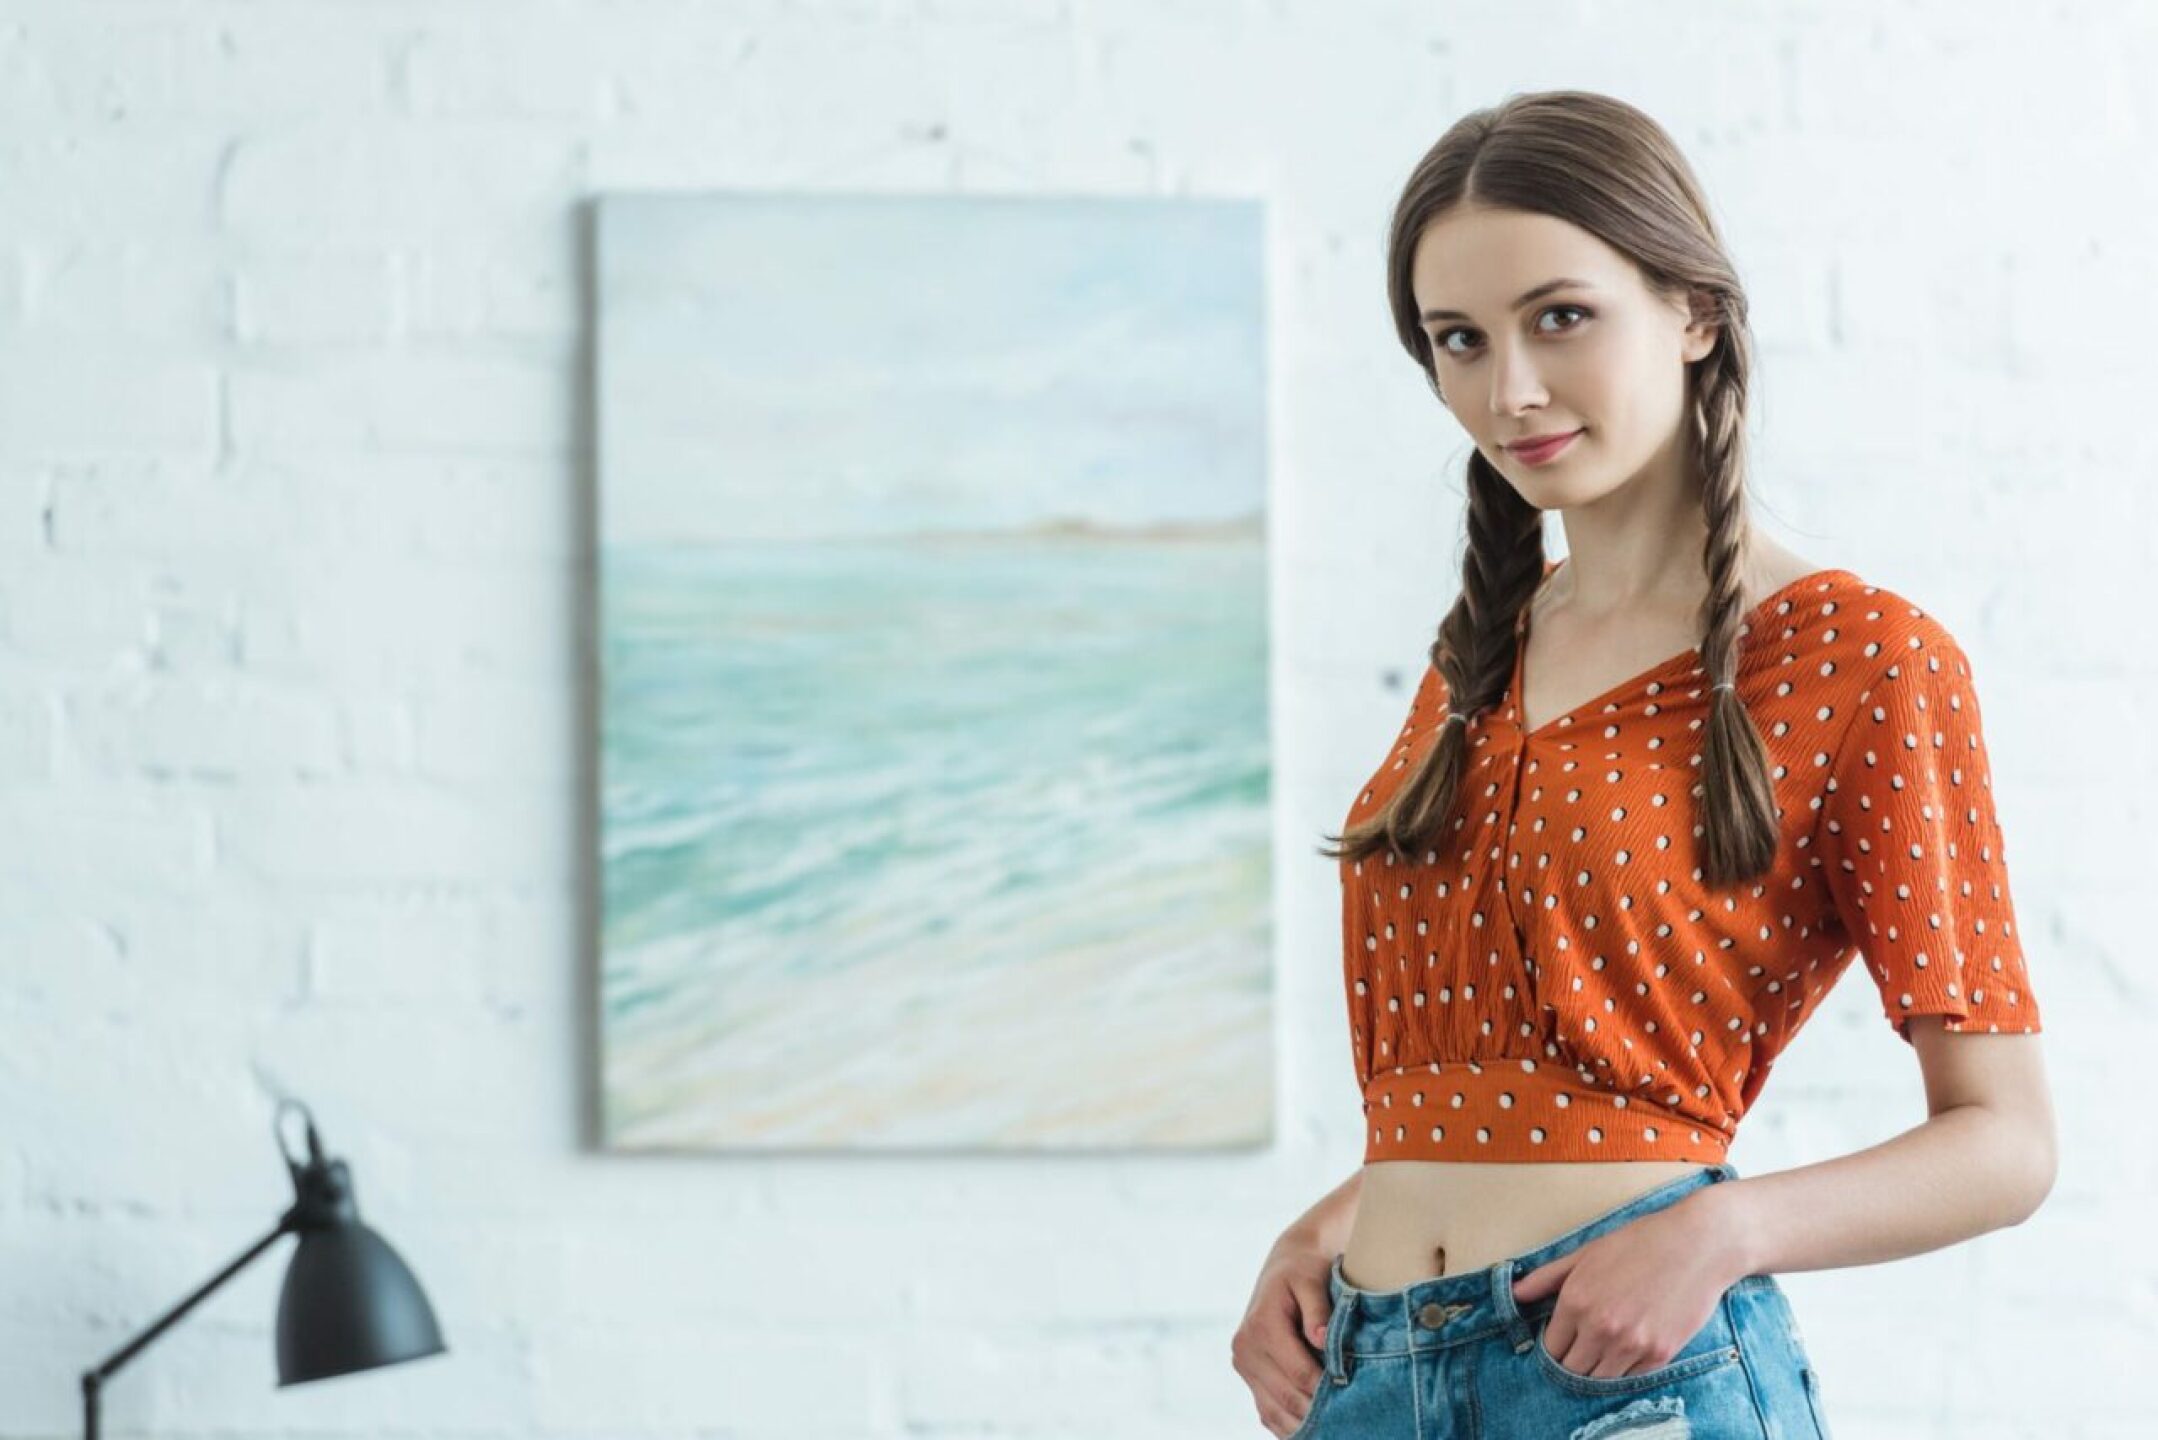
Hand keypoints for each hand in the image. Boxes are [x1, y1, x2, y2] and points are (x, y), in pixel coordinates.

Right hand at [1231, 1229, 1334, 1435]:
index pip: (1298, 1372)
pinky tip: (1316, 1427)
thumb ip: (1317, 1310)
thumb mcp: (1312, 1280)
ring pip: (1274, 1412)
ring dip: (1305, 1424)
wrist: (1285, 1267)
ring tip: (1336, 1426)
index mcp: (1261, 1325)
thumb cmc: (1304, 1272)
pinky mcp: (1249, 1376)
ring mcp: (1244, 1365)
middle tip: (1352, 1418)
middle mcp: (1246, 1348)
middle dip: (1319, 1411)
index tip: (1355, 1396)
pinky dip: (1290, 1426)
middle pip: (1286, 1396)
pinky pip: (1268, 1413)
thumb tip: (1322, 1340)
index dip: (1327, 1388)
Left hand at [1509, 1189, 1747, 1379]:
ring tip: (1607, 1346)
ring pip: (1600, 1379)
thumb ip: (1547, 1277)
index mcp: (1576, 1301)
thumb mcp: (1587, 1253)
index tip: (1565, 1338)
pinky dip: (1627, 1368)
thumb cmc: (1640, 1243)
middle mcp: (1600, 1327)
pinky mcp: (1660, 1354)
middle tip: (1584, 1345)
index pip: (1551, 1347)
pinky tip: (1631, 1345)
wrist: (1698, 1245)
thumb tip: (1515, 1293)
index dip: (1556, 1345)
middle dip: (1573, 1360)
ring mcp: (1631, 1344)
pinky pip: (1631, 1377)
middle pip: (1572, 1369)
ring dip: (1598, 1368)